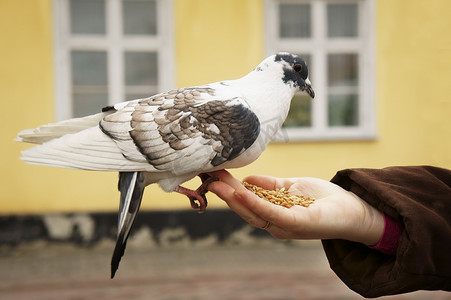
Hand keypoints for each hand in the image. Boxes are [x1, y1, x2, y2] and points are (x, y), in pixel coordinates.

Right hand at [207, 170, 383, 245]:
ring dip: (234, 198)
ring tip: (218, 183)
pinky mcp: (297, 224)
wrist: (354, 209)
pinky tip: (242, 192)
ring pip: (254, 213)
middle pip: (245, 209)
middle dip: (226, 193)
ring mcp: (285, 226)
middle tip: (209, 177)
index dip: (230, 189)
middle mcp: (275, 224)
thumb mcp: (291, 187)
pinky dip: (255, 203)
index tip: (215, 174)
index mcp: (273, 214)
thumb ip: (270, 185)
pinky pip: (271, 213)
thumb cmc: (324, 199)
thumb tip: (247, 179)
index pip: (247, 202)